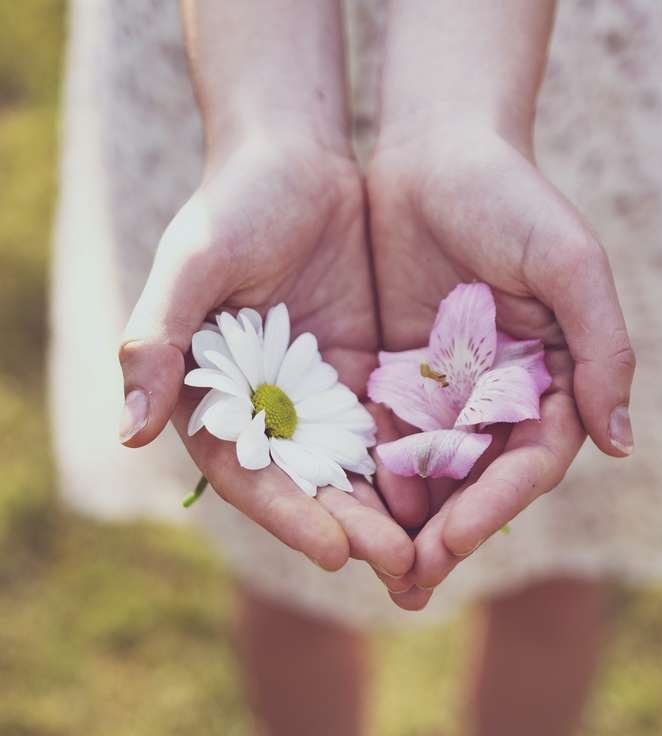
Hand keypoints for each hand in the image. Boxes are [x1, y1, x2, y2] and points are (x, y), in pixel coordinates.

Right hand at [118, 133, 415, 579]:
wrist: (295, 163)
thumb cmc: (234, 205)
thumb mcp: (193, 264)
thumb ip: (158, 341)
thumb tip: (128, 430)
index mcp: (215, 396)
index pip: (249, 472)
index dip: (288, 515)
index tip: (334, 550)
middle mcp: (266, 408)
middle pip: (309, 483)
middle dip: (352, 526)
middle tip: (400, 564)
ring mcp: (319, 394)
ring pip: (355, 466)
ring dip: (390, 509)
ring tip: (431, 548)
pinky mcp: (364, 374)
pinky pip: (390, 425)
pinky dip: (415, 461)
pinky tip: (452, 490)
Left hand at [367, 124, 635, 606]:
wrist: (435, 149)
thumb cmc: (512, 196)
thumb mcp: (570, 264)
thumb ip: (602, 349)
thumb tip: (621, 442)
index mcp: (549, 376)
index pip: (526, 460)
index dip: (493, 505)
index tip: (452, 543)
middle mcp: (498, 392)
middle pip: (475, 478)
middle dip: (445, 531)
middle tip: (407, 583)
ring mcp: (446, 386)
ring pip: (426, 466)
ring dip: (402, 518)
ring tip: (371, 567)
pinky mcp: (396, 370)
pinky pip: (381, 428)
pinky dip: (366, 469)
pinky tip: (341, 505)